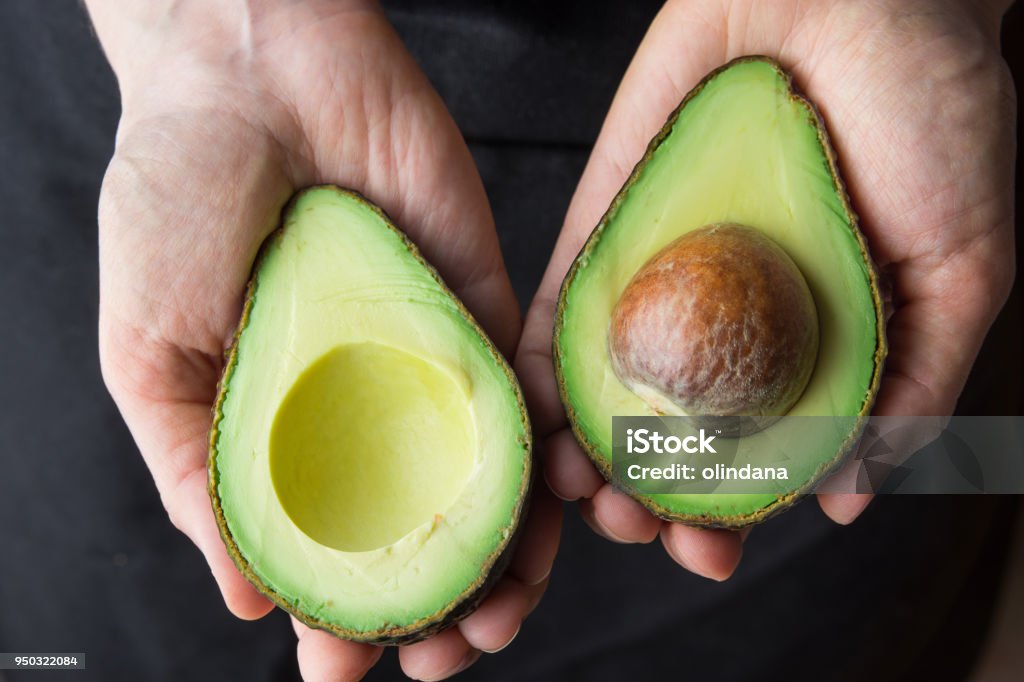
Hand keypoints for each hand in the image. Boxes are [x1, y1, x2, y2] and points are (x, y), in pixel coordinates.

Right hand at [87, 1, 560, 678]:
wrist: (251, 70)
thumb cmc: (176, 204)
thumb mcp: (152, 356)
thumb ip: (201, 476)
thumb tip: (250, 600)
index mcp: (286, 430)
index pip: (328, 548)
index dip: (342, 615)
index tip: (350, 668)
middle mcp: (368, 406)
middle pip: (422, 530)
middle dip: (440, 605)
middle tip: (450, 655)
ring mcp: (432, 359)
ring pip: (489, 482)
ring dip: (508, 556)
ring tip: (505, 612)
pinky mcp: (486, 303)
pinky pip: (531, 394)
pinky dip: (549, 459)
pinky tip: (555, 514)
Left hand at [516, 0, 1014, 577]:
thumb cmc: (934, 119)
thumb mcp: (962, 268)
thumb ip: (909, 385)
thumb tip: (846, 495)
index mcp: (804, 351)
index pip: (753, 463)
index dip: (724, 518)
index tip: (705, 553)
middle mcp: (725, 326)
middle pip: (665, 440)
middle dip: (639, 497)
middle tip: (628, 524)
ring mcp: (662, 279)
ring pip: (603, 392)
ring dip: (578, 451)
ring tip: (571, 491)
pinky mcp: (609, 224)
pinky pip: (565, 306)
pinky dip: (541, 365)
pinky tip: (530, 415)